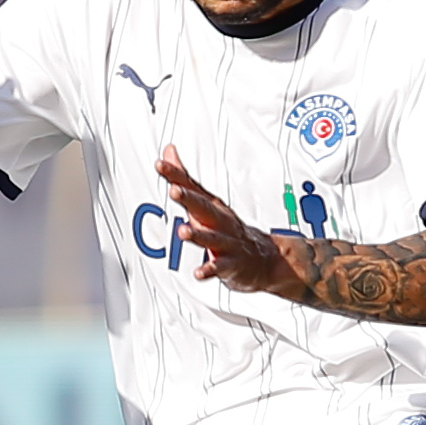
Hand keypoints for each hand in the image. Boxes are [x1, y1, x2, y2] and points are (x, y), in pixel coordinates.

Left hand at [160, 148, 298, 295]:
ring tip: (183, 231)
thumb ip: (183, 178)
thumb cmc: (228, 228)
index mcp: (212, 205)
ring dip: (197, 235)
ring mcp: (227, 243)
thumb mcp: (206, 201)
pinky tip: (199, 272)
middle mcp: (220, 222)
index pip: (191, 186)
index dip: (175, 175)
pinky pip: (219, 267)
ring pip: (211, 238)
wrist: (264, 258)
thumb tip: (168, 152)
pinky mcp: (231, 264)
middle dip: (189, 199)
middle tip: (174, 191)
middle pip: (203, 207)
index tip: (161, 164)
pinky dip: (209, 270)